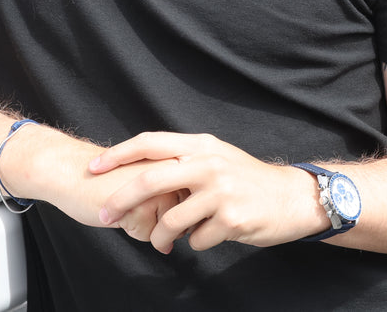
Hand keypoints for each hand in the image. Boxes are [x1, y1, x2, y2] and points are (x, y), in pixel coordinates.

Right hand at [0, 128, 181, 240]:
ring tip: (124, 203)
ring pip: (167, 229)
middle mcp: (172, 169)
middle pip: (181, 218)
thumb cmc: (109, 177)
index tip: (144, 191)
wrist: (72, 170)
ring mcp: (161, 185)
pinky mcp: (144, 203)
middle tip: (133, 198)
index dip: (164, 207)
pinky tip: (116, 211)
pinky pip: (149, 236)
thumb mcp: (150, 177)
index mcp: (174, 158)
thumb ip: (175, 191)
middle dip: (156, 218)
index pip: (190, 204)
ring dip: (144, 225)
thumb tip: (195, 224)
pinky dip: (132, 230)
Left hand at [89, 132, 328, 253]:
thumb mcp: (217, 157)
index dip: (118, 154)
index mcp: (201, 146)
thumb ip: (184, 161)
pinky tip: (207, 237)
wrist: (293, 198)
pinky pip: (196, 241)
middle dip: (120, 200)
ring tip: (162, 242)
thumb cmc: (248, 180)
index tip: (94, 167)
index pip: (150, 143)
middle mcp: (208, 164)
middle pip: (149, 180)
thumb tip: (142, 172)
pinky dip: (195, 244)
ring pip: (170, 221)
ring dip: (160, 237)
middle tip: (104, 216)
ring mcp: (221, 192)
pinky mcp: (231, 220)